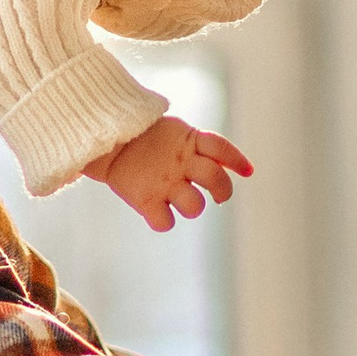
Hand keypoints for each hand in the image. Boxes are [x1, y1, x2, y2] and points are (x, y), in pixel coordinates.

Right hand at [94, 114, 254, 232]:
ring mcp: (162, 181)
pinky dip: (164, 222)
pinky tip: (159, 212)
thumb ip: (203, 147)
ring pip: (195, 206)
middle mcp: (179, 161)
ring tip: (182, 201)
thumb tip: (243, 167)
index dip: (237, 159)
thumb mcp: (178, 133)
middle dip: (224, 191)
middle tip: (219, 197)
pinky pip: (164, 222)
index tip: (248, 172)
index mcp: (188, 139)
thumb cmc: (150, 140)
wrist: (108, 142)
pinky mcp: (144, 198)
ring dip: (194, 207)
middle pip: (214, 178)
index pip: (220, 147)